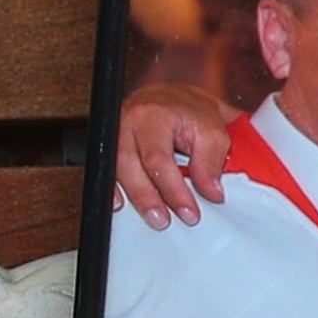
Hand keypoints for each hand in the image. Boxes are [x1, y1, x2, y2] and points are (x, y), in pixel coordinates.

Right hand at [115, 82, 233, 228]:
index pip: (159, 159)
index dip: (173, 190)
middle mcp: (129, 120)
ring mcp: (116, 130)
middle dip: (147, 197)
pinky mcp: (110, 141)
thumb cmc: (191, 110)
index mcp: (155, 114)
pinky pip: (103, 167)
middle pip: (130, 164)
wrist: (175, 97)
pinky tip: (120, 203)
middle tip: (164, 220)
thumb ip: (212, 161)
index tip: (189, 212)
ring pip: (115, 167)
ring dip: (133, 197)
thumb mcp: (213, 129)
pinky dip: (111, 188)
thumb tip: (211, 192)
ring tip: (153, 217)